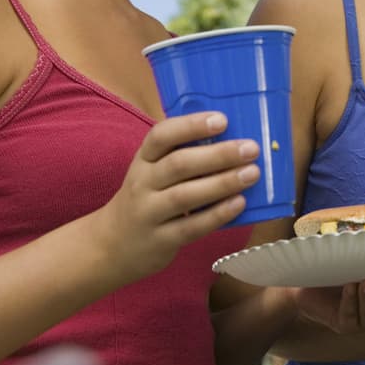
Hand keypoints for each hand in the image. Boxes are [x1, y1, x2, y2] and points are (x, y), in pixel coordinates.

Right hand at [92, 112, 259, 282]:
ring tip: (252, 173)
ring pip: (185, 195)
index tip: (222, 120)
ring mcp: (148, 213)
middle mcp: (143, 183)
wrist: (112, 245)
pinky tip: (239, 203)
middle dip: (218, 155)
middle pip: (178, 164)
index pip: (161, 136)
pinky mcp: (160, 241)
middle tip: (251, 148)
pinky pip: (190, 226)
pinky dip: (217, 214)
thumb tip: (237, 139)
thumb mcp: (154, 171)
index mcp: (144, 159)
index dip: (191, 126)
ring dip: (222, 183)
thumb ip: (184, 155)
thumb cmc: (148, 197)